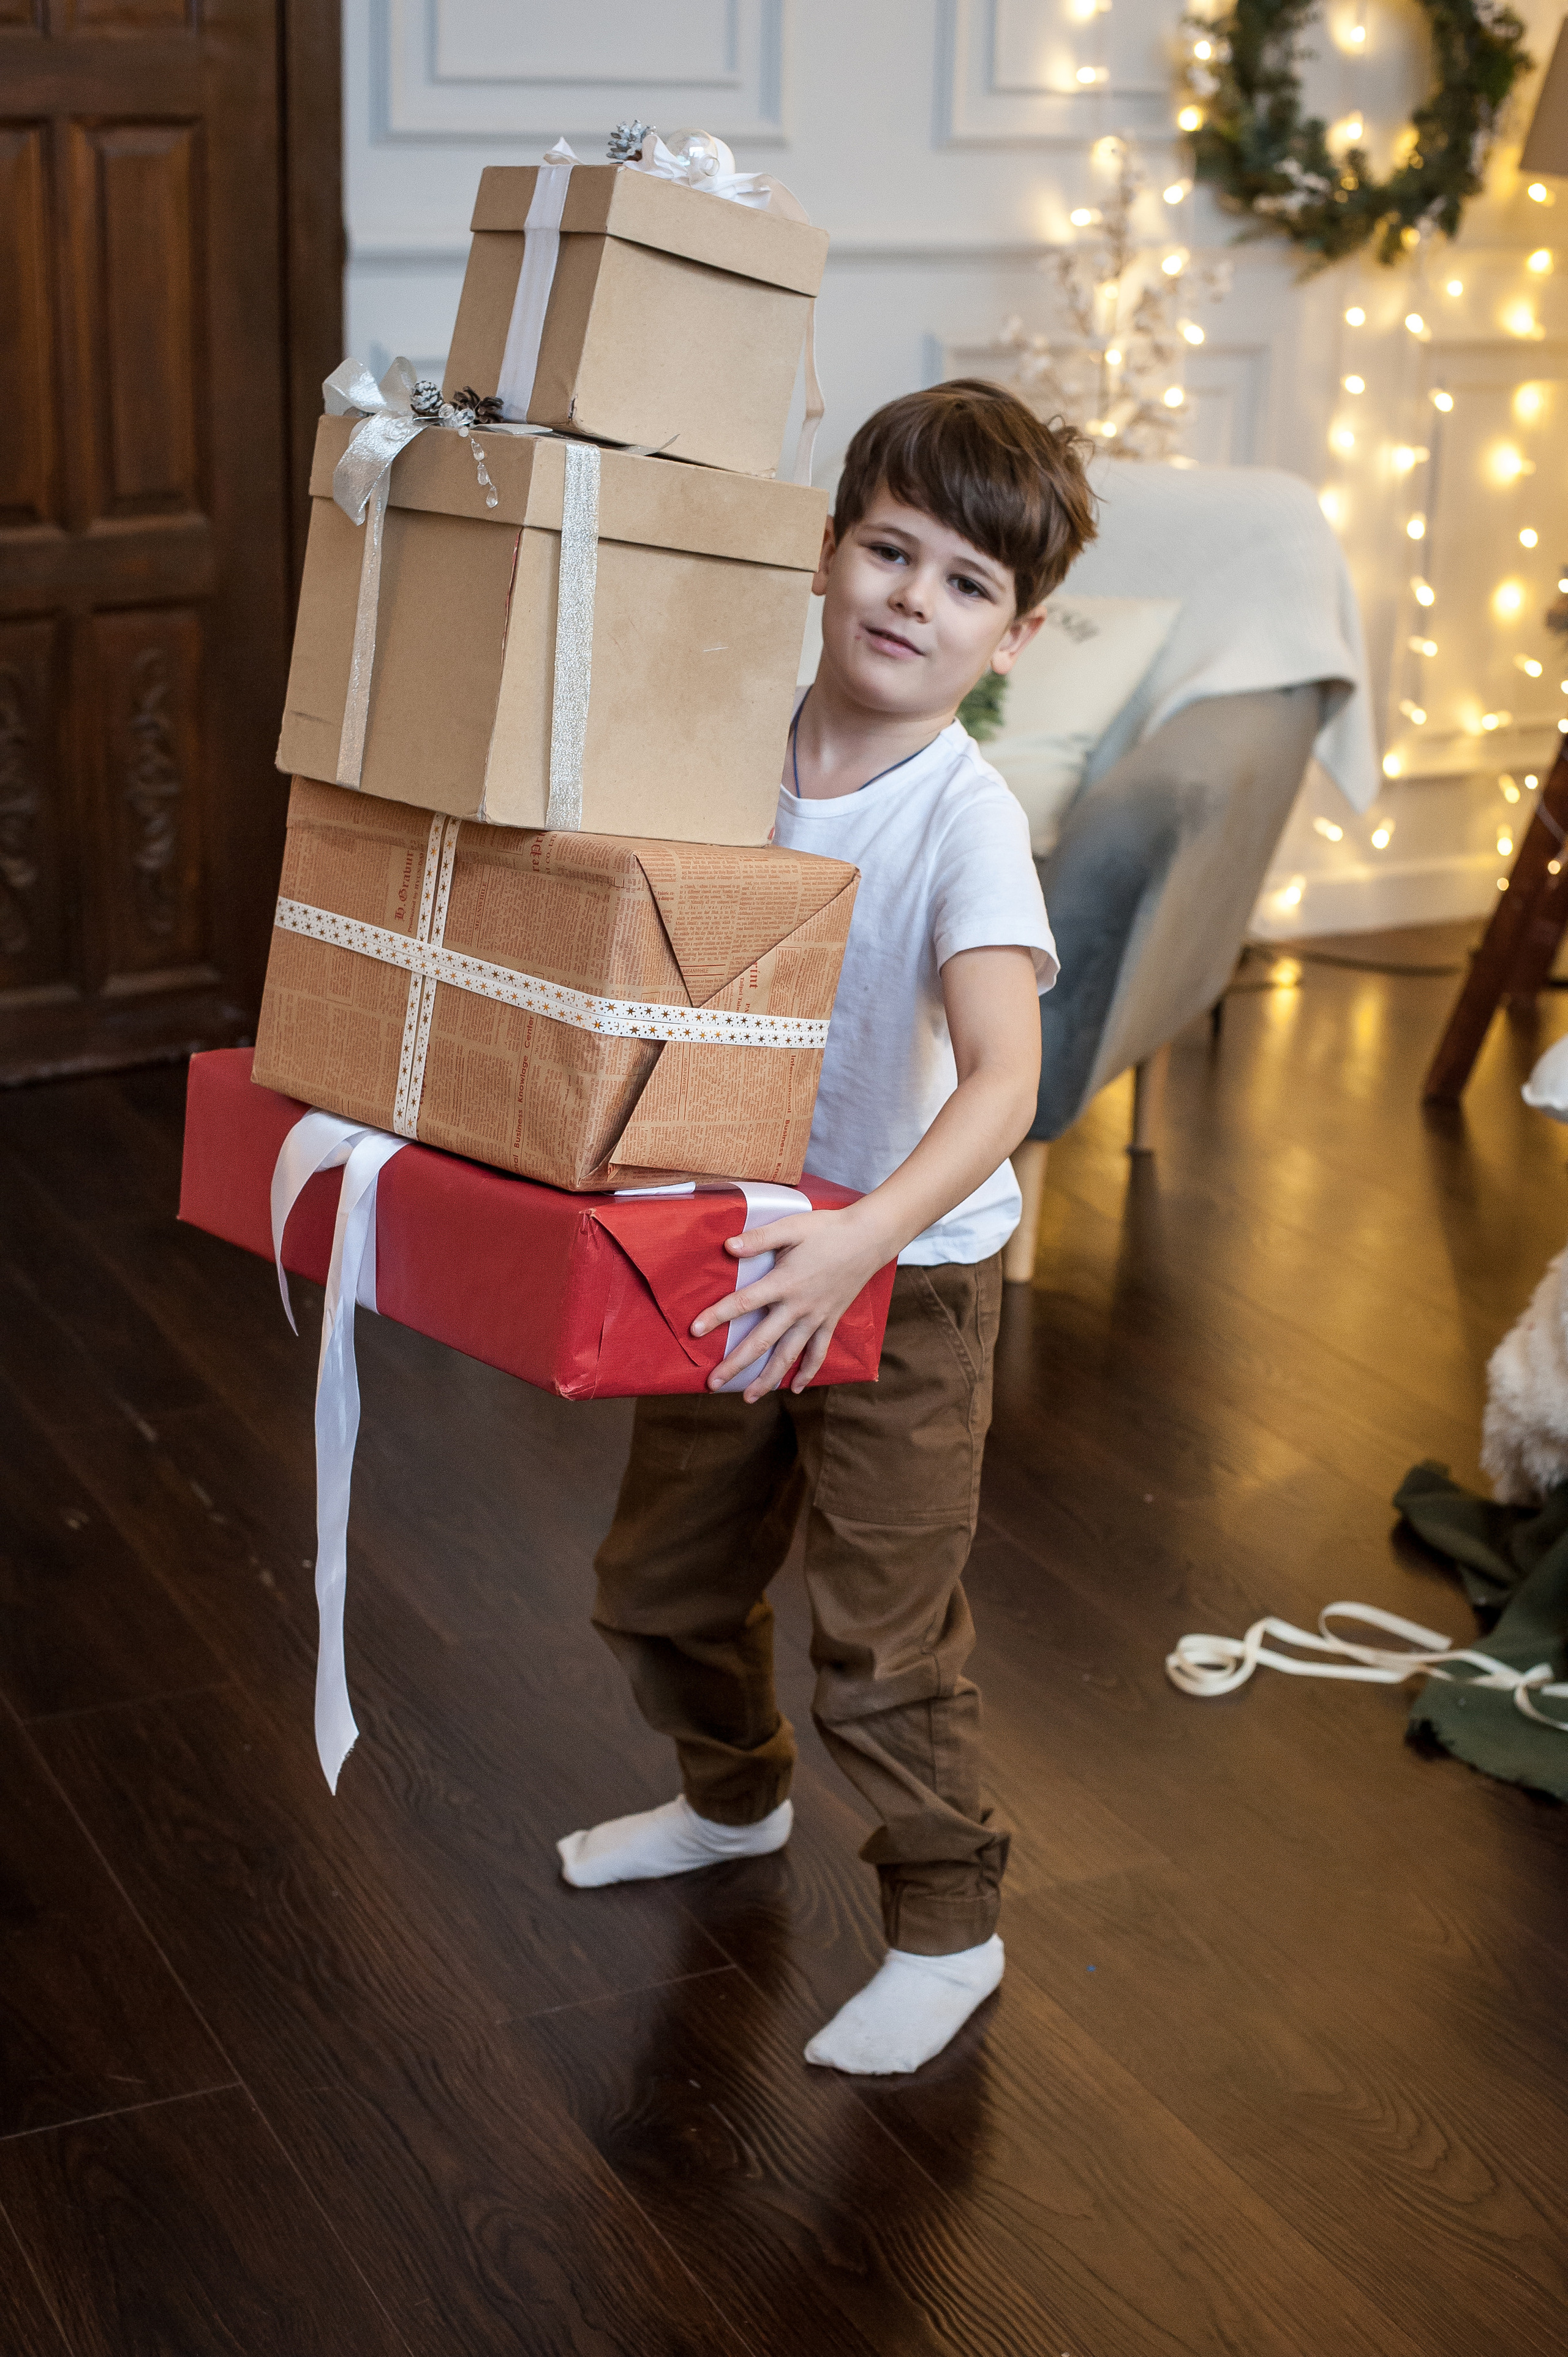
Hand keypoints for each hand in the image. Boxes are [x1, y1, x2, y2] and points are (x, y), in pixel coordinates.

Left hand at [691, 1204, 892, 1401]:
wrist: (869, 1238)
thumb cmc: (827, 1230)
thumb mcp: (792, 1227)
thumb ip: (759, 1239)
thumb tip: (728, 1246)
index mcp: (783, 1282)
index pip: (743, 1303)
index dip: (717, 1316)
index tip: (695, 1331)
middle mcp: (798, 1306)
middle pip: (761, 1342)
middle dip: (735, 1365)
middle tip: (713, 1384)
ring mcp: (815, 1318)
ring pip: (788, 1356)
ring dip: (768, 1379)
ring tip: (749, 1398)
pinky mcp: (830, 1321)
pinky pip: (818, 1353)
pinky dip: (808, 1372)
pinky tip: (797, 1389)